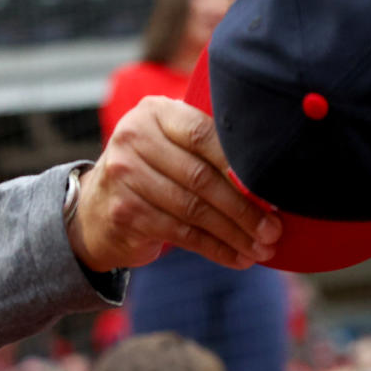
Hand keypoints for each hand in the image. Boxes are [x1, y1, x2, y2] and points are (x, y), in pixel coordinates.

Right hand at [68, 96, 280, 270]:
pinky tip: (238, 258)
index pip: (203, 134)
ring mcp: (124, 176)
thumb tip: (271, 177)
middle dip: (244, 207)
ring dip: (234, 233)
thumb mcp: (171, 143)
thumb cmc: (153, 170)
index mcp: (154, 112)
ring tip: (262, 248)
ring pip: (193, 209)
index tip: (273, 188)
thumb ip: (209, 146)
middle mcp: (133, 138)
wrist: (96, 207)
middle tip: (274, 229)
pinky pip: (181, 233)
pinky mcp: (125, 213)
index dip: (240, 163)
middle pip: (201, 176)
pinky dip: (215, 248)